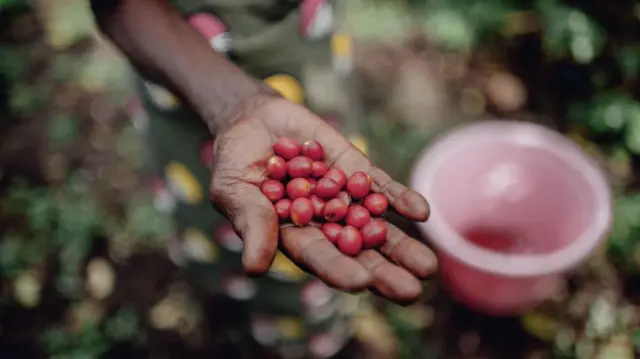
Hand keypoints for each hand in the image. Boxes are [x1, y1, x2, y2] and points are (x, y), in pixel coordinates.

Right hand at [209, 97, 437, 302]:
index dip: (337, 270)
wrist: (254, 122)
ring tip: (428, 266)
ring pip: (376, 226)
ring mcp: (344, 198)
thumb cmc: (236, 164)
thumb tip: (254, 269)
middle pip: (356, 252)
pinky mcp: (356, 171)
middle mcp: (325, 224)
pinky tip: (420, 212)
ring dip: (401, 246)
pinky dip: (399, 199)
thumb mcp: (234, 192)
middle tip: (412, 291)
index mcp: (294, 237)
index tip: (360, 282)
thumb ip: (251, 225)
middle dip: (383, 272)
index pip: (318, 258)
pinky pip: (381, 187)